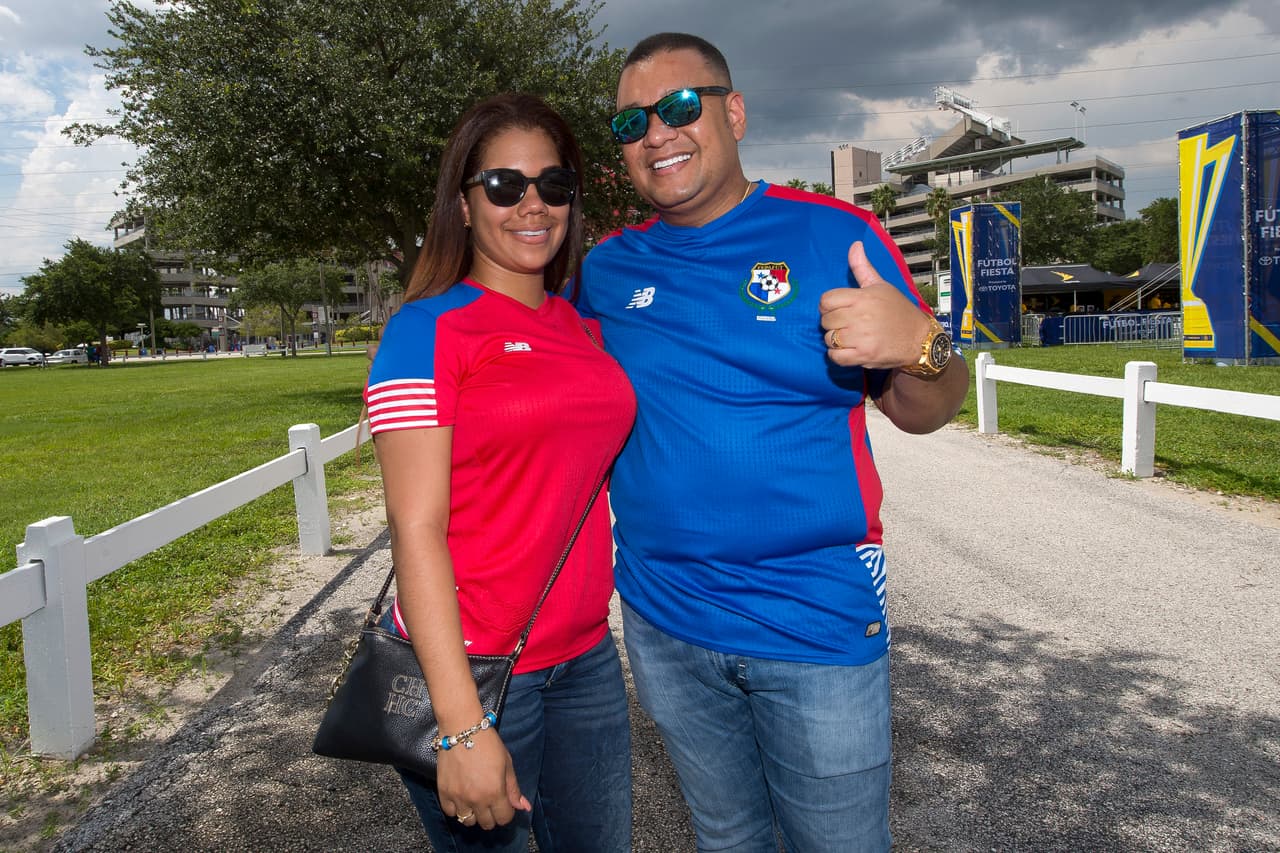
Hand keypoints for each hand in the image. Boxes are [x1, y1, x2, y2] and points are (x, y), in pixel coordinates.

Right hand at [437, 730, 530, 829]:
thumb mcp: (507, 764)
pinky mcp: (443, 791)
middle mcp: (476, 799)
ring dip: (474, 814)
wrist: (462, 728)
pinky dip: (456, 809)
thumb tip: (523, 807)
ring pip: (468, 821)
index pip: (504, 818)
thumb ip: (514, 789)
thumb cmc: (488, 743)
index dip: (507, 812)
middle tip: (490, 801)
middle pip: (487, 824)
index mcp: (495, 792)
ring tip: (475, 800)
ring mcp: (458, 797)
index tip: (504, 803)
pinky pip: (450, 812)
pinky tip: (461, 797)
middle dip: (492, 815)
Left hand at [819, 241, 931, 368]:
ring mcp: (861, 337)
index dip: (828, 305)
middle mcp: (860, 316)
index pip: (826, 300)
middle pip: (826, 320)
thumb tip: (855, 245)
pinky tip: (849, 349)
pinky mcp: (864, 355)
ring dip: (836, 340)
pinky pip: (835, 357)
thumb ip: (862, 267)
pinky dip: (838, 355)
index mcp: (862, 297)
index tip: (839, 309)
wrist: (919, 339)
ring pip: (829, 339)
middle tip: (847, 324)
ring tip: (851, 337)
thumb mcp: (881, 285)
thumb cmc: (899, 311)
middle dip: (833, 323)